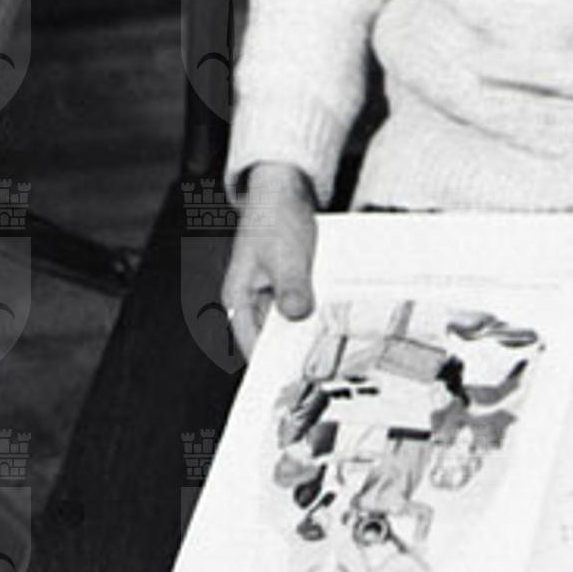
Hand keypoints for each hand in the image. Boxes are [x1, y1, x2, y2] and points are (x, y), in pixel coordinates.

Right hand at [221, 163, 316, 360]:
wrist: (283, 190)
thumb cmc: (275, 219)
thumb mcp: (286, 255)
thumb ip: (291, 287)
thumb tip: (297, 316)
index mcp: (238, 297)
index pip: (252, 344)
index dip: (271, 364)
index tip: (294, 381)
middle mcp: (251, 300)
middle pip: (271, 337)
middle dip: (294, 350)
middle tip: (322, 366)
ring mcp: (268, 293)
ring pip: (287, 323)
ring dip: (306, 330)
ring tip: (331, 345)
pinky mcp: (285, 285)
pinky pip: (299, 306)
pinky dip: (314, 311)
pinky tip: (334, 317)